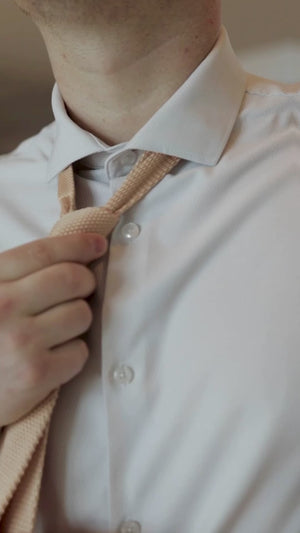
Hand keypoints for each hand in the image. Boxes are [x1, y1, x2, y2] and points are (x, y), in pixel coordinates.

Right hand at [0, 233, 106, 426]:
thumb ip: (19, 275)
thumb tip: (76, 256)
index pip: (43, 252)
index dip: (78, 245)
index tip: (97, 244)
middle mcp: (4, 306)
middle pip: (72, 279)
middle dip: (86, 282)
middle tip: (82, 290)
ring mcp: (21, 341)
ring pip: (82, 314)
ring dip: (78, 320)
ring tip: (57, 330)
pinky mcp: (35, 374)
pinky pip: (80, 352)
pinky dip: (73, 354)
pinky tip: (53, 356)